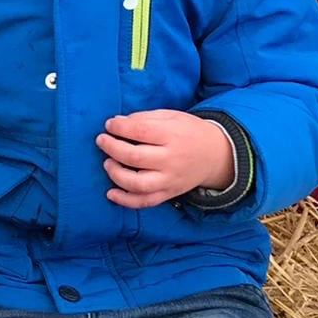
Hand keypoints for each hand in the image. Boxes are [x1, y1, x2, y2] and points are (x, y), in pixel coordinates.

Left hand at [95, 110, 233, 208]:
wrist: (215, 155)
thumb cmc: (188, 132)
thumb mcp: (171, 116)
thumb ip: (144, 118)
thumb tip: (115, 122)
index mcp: (172, 135)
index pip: (140, 131)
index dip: (119, 127)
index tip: (109, 125)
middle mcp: (171, 160)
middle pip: (135, 157)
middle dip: (112, 148)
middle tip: (101, 141)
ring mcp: (169, 180)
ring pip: (137, 183)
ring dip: (116, 174)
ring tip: (107, 163)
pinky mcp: (168, 194)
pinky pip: (145, 202)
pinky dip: (125, 201)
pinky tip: (111, 193)